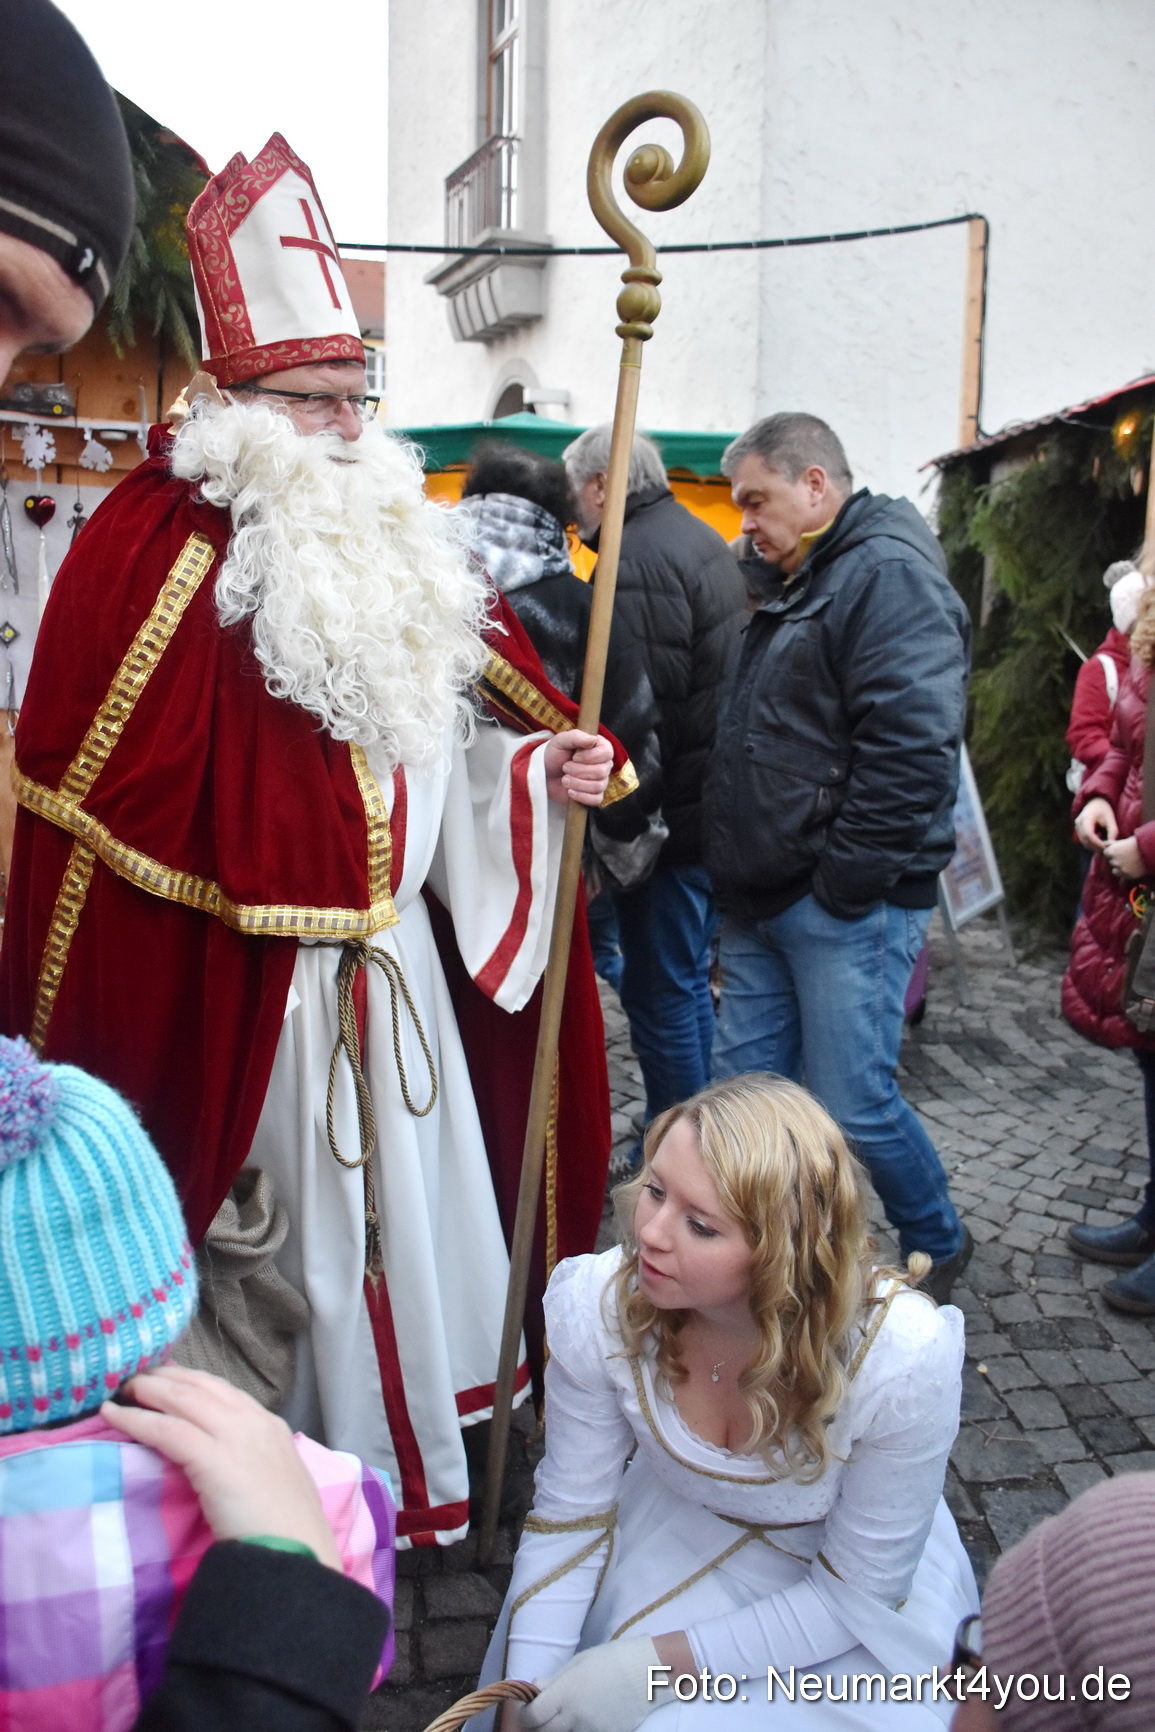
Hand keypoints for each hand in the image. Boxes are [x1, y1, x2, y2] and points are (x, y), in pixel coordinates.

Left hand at [102, 1364, 341, 1569]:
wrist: (298, 1553)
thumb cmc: (286, 1531)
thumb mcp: (273, 1481)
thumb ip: (249, 1462)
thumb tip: (220, 1462)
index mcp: (270, 1426)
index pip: (223, 1390)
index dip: (190, 1382)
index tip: (165, 1380)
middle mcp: (254, 1421)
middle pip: (200, 1386)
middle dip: (165, 1377)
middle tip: (136, 1377)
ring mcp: (236, 1436)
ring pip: (183, 1399)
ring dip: (148, 1391)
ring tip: (122, 1389)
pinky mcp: (214, 1459)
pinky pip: (167, 1430)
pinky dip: (137, 1420)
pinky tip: (114, 1416)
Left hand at [523, 1637, 664, 1731]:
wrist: (646, 1673)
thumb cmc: (610, 1661)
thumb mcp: (578, 1663)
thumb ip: (555, 1680)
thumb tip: (535, 1687)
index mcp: (565, 1693)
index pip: (532, 1717)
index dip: (525, 1715)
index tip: (526, 1708)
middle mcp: (574, 1715)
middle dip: (538, 1725)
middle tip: (541, 1714)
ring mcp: (590, 1729)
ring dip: (558, 1728)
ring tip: (566, 1713)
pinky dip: (578, 1730)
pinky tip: (585, 1717)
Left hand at [544, 730, 612, 806]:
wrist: (544, 774)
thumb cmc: (554, 755)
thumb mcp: (561, 741)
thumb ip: (576, 736)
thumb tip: (593, 739)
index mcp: (599, 748)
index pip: (607, 753)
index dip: (591, 756)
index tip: (575, 757)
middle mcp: (603, 764)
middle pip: (602, 771)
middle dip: (579, 771)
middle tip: (565, 767)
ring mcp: (600, 781)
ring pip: (598, 786)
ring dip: (577, 783)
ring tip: (564, 779)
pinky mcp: (594, 795)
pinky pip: (596, 799)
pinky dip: (581, 796)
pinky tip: (570, 792)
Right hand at [1075, 797, 1117, 849]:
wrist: (1095, 801)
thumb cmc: (1104, 809)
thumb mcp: (1111, 819)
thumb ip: (1112, 832)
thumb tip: (1112, 845)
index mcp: (1086, 818)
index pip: (1089, 834)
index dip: (1097, 843)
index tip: (1106, 847)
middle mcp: (1079, 822)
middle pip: (1085, 839)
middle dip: (1095, 847)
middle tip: (1106, 851)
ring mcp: (1077, 826)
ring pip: (1083, 841)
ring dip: (1093, 847)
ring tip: (1104, 848)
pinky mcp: (1078, 829)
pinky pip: (1083, 840)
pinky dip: (1091, 844)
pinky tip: (1100, 844)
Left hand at [1104, 835, 1144, 880]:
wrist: (1150, 851)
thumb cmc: (1137, 844)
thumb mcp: (1124, 841)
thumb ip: (1113, 844)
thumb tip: (1105, 844)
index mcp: (1112, 851)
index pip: (1106, 853)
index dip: (1113, 852)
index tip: (1121, 851)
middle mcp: (1114, 861)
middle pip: (1111, 862)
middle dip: (1117, 860)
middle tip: (1127, 857)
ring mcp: (1120, 869)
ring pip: (1115, 870)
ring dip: (1120, 867)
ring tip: (1130, 862)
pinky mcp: (1127, 875)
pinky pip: (1121, 875)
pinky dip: (1124, 873)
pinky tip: (1132, 867)